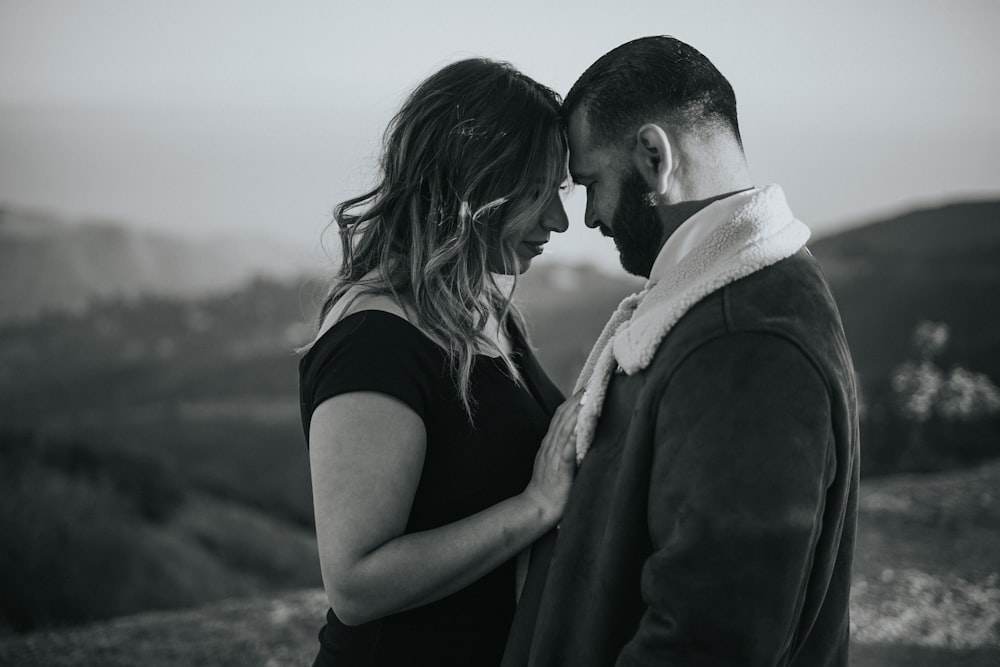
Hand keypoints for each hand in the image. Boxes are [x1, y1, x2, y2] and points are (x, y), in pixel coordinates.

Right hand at [523, 391, 582, 526]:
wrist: (537, 507)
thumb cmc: (551, 488)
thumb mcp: (556, 462)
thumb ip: (566, 448)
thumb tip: (583, 434)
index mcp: (551, 443)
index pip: (561, 415)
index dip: (573, 400)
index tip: (587, 387)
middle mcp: (551, 445)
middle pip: (563, 416)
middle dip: (577, 399)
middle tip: (592, 384)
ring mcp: (553, 456)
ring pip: (564, 428)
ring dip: (576, 411)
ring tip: (589, 397)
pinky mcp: (559, 468)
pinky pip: (566, 449)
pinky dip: (573, 436)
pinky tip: (581, 426)